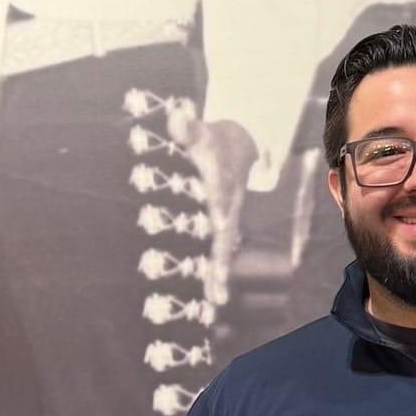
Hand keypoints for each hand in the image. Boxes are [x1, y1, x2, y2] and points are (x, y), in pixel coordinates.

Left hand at [171, 111, 256, 306]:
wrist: (238, 148)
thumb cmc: (210, 140)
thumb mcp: (200, 131)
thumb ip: (187, 127)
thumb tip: (177, 114)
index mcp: (221, 181)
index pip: (221, 194)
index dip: (220, 207)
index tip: (219, 222)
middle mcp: (228, 205)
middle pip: (226, 232)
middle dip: (221, 254)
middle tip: (218, 278)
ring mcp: (228, 220)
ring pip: (223, 250)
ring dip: (219, 274)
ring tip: (216, 300)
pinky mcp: (223, 230)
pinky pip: (219, 255)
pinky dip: (216, 276)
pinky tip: (213, 302)